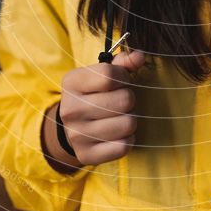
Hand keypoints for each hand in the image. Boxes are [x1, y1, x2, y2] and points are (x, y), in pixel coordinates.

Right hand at [58, 49, 145, 165]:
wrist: (72, 127)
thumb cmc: (94, 94)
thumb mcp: (102, 73)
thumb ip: (123, 62)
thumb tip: (139, 56)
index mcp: (72, 82)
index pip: (110, 75)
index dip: (124, 77)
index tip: (122, 81)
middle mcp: (70, 109)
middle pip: (124, 100)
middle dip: (129, 99)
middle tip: (121, 102)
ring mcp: (76, 134)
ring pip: (128, 124)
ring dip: (130, 119)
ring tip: (120, 117)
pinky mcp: (86, 155)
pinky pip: (123, 146)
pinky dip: (127, 140)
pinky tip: (118, 134)